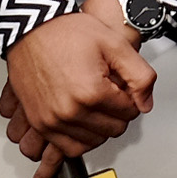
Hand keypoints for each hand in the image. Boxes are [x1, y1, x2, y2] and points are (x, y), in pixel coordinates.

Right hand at [0, 0, 155, 165]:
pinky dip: (81, 139)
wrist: (31, 30)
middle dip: (117, 113)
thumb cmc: (66, 33)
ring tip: (95, 104)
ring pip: (94, 141)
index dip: (130, 98)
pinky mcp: (40, 123)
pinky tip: (84, 120)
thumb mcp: (115, 44)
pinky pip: (69, 148)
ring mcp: (52, 120)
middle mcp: (70, 111)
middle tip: (109, 93)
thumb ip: (140, 76)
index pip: (129, 113)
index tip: (121, 86)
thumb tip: (145, 104)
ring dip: (100, 126)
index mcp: (91, 92)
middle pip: (113, 129)